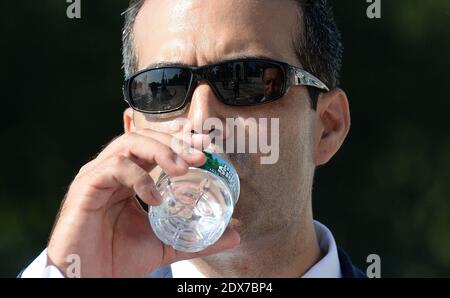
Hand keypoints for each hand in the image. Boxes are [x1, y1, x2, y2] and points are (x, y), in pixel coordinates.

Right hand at [47, 129, 239, 276]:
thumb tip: (234, 236)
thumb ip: (197, 237)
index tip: (205, 143)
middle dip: (175, 142)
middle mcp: (112, 170)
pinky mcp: (86, 186)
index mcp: (129, 177)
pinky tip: (155, 198)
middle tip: (201, 156)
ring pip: (130, 143)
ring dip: (161, 152)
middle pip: (144, 137)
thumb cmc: (119, 259)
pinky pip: (115, 167)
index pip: (154, 144)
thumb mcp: (166, 244)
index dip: (179, 138)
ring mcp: (97, 175)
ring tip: (183, 170)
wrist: (90, 279)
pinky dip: (140, 178)